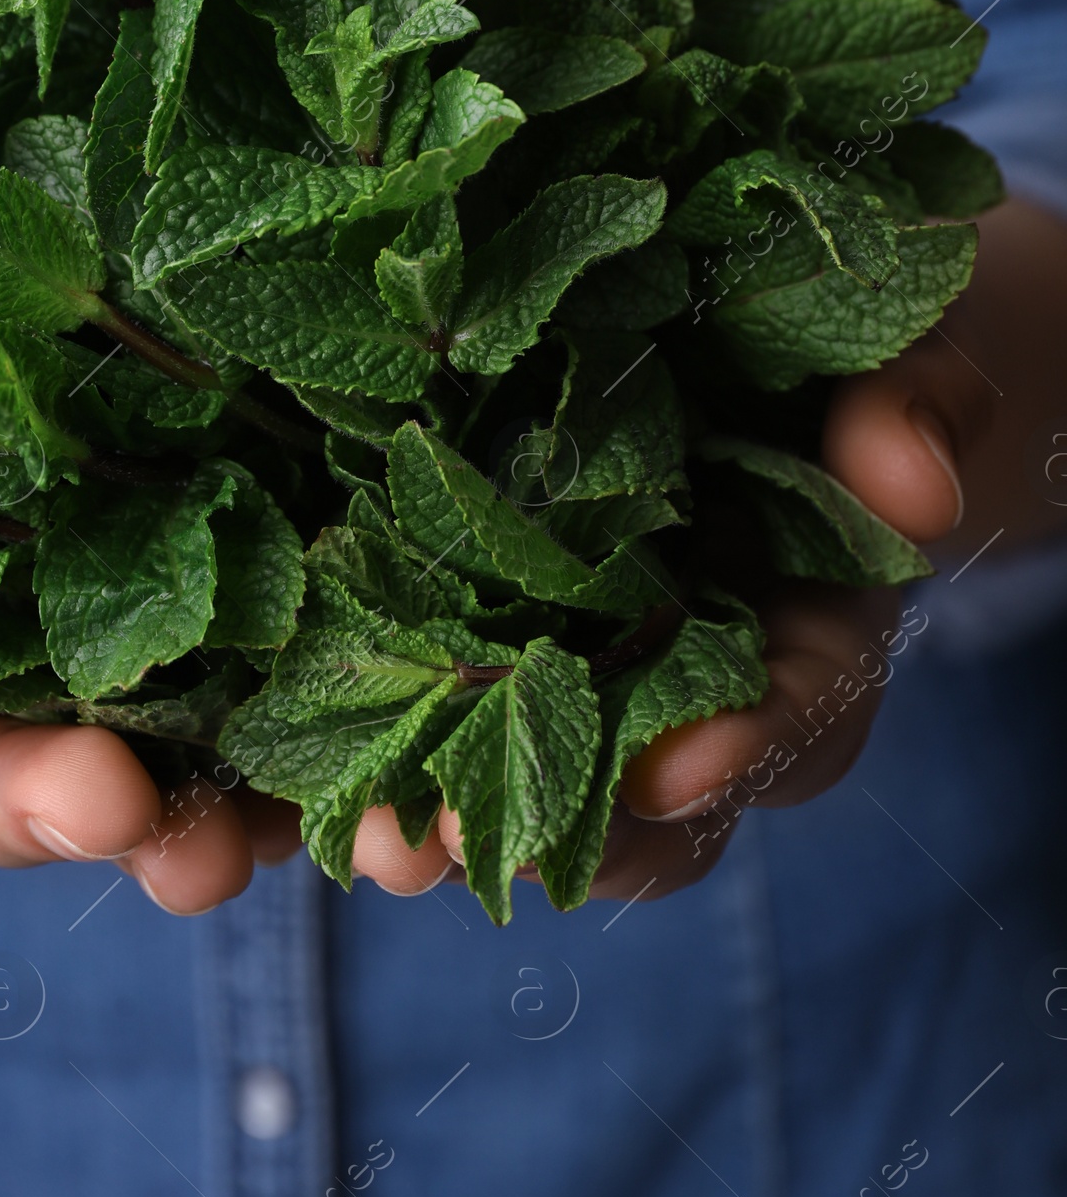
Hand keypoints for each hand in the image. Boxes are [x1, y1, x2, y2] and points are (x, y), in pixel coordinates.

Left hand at [350, 194, 1066, 905]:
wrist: (753, 349)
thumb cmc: (832, 355)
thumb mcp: (896, 353)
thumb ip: (913, 404)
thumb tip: (908, 479)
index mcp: (806, 638)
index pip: (792, 715)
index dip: (744, 744)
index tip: (678, 769)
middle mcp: (688, 690)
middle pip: (639, 804)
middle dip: (551, 832)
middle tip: (455, 847)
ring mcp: (580, 676)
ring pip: (523, 786)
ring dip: (441, 819)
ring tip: (370, 841)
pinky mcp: (473, 636)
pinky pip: (428, 714)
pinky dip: (366, 748)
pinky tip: (284, 770)